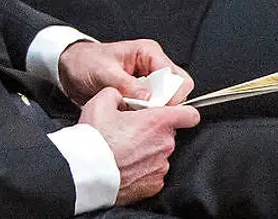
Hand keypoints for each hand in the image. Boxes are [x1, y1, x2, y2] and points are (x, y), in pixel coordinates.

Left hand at [58, 39, 193, 106]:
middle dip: (163, 105)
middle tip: (143, 110)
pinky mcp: (141, 95)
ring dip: (152, 111)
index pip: (178, 78)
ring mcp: (148, 82)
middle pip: (176, 92)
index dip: (172, 96)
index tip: (157, 107)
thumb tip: (149, 97)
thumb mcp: (103, 72)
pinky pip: (153, 109)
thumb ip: (127, 84)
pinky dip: (144, 114)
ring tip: (133, 110)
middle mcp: (153, 67)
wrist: (70, 68)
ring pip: (166, 103)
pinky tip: (130, 113)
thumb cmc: (85, 62)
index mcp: (149, 53)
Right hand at [79, 87, 199, 203]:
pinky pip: (153, 171)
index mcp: (156, 122)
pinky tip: (125, 165)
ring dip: (146, 150)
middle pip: (168, 133)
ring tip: (123, 150)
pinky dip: (142, 168)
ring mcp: (161, 166)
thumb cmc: (95, 140)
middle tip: (129, 131)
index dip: (182, 112)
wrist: (88, 172)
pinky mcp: (154, 184)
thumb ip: (115, 93)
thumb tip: (119, 96)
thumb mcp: (99, 102)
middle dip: (152, 131)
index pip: (189, 115)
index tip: (174, 113)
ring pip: (159, 153)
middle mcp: (164, 144)